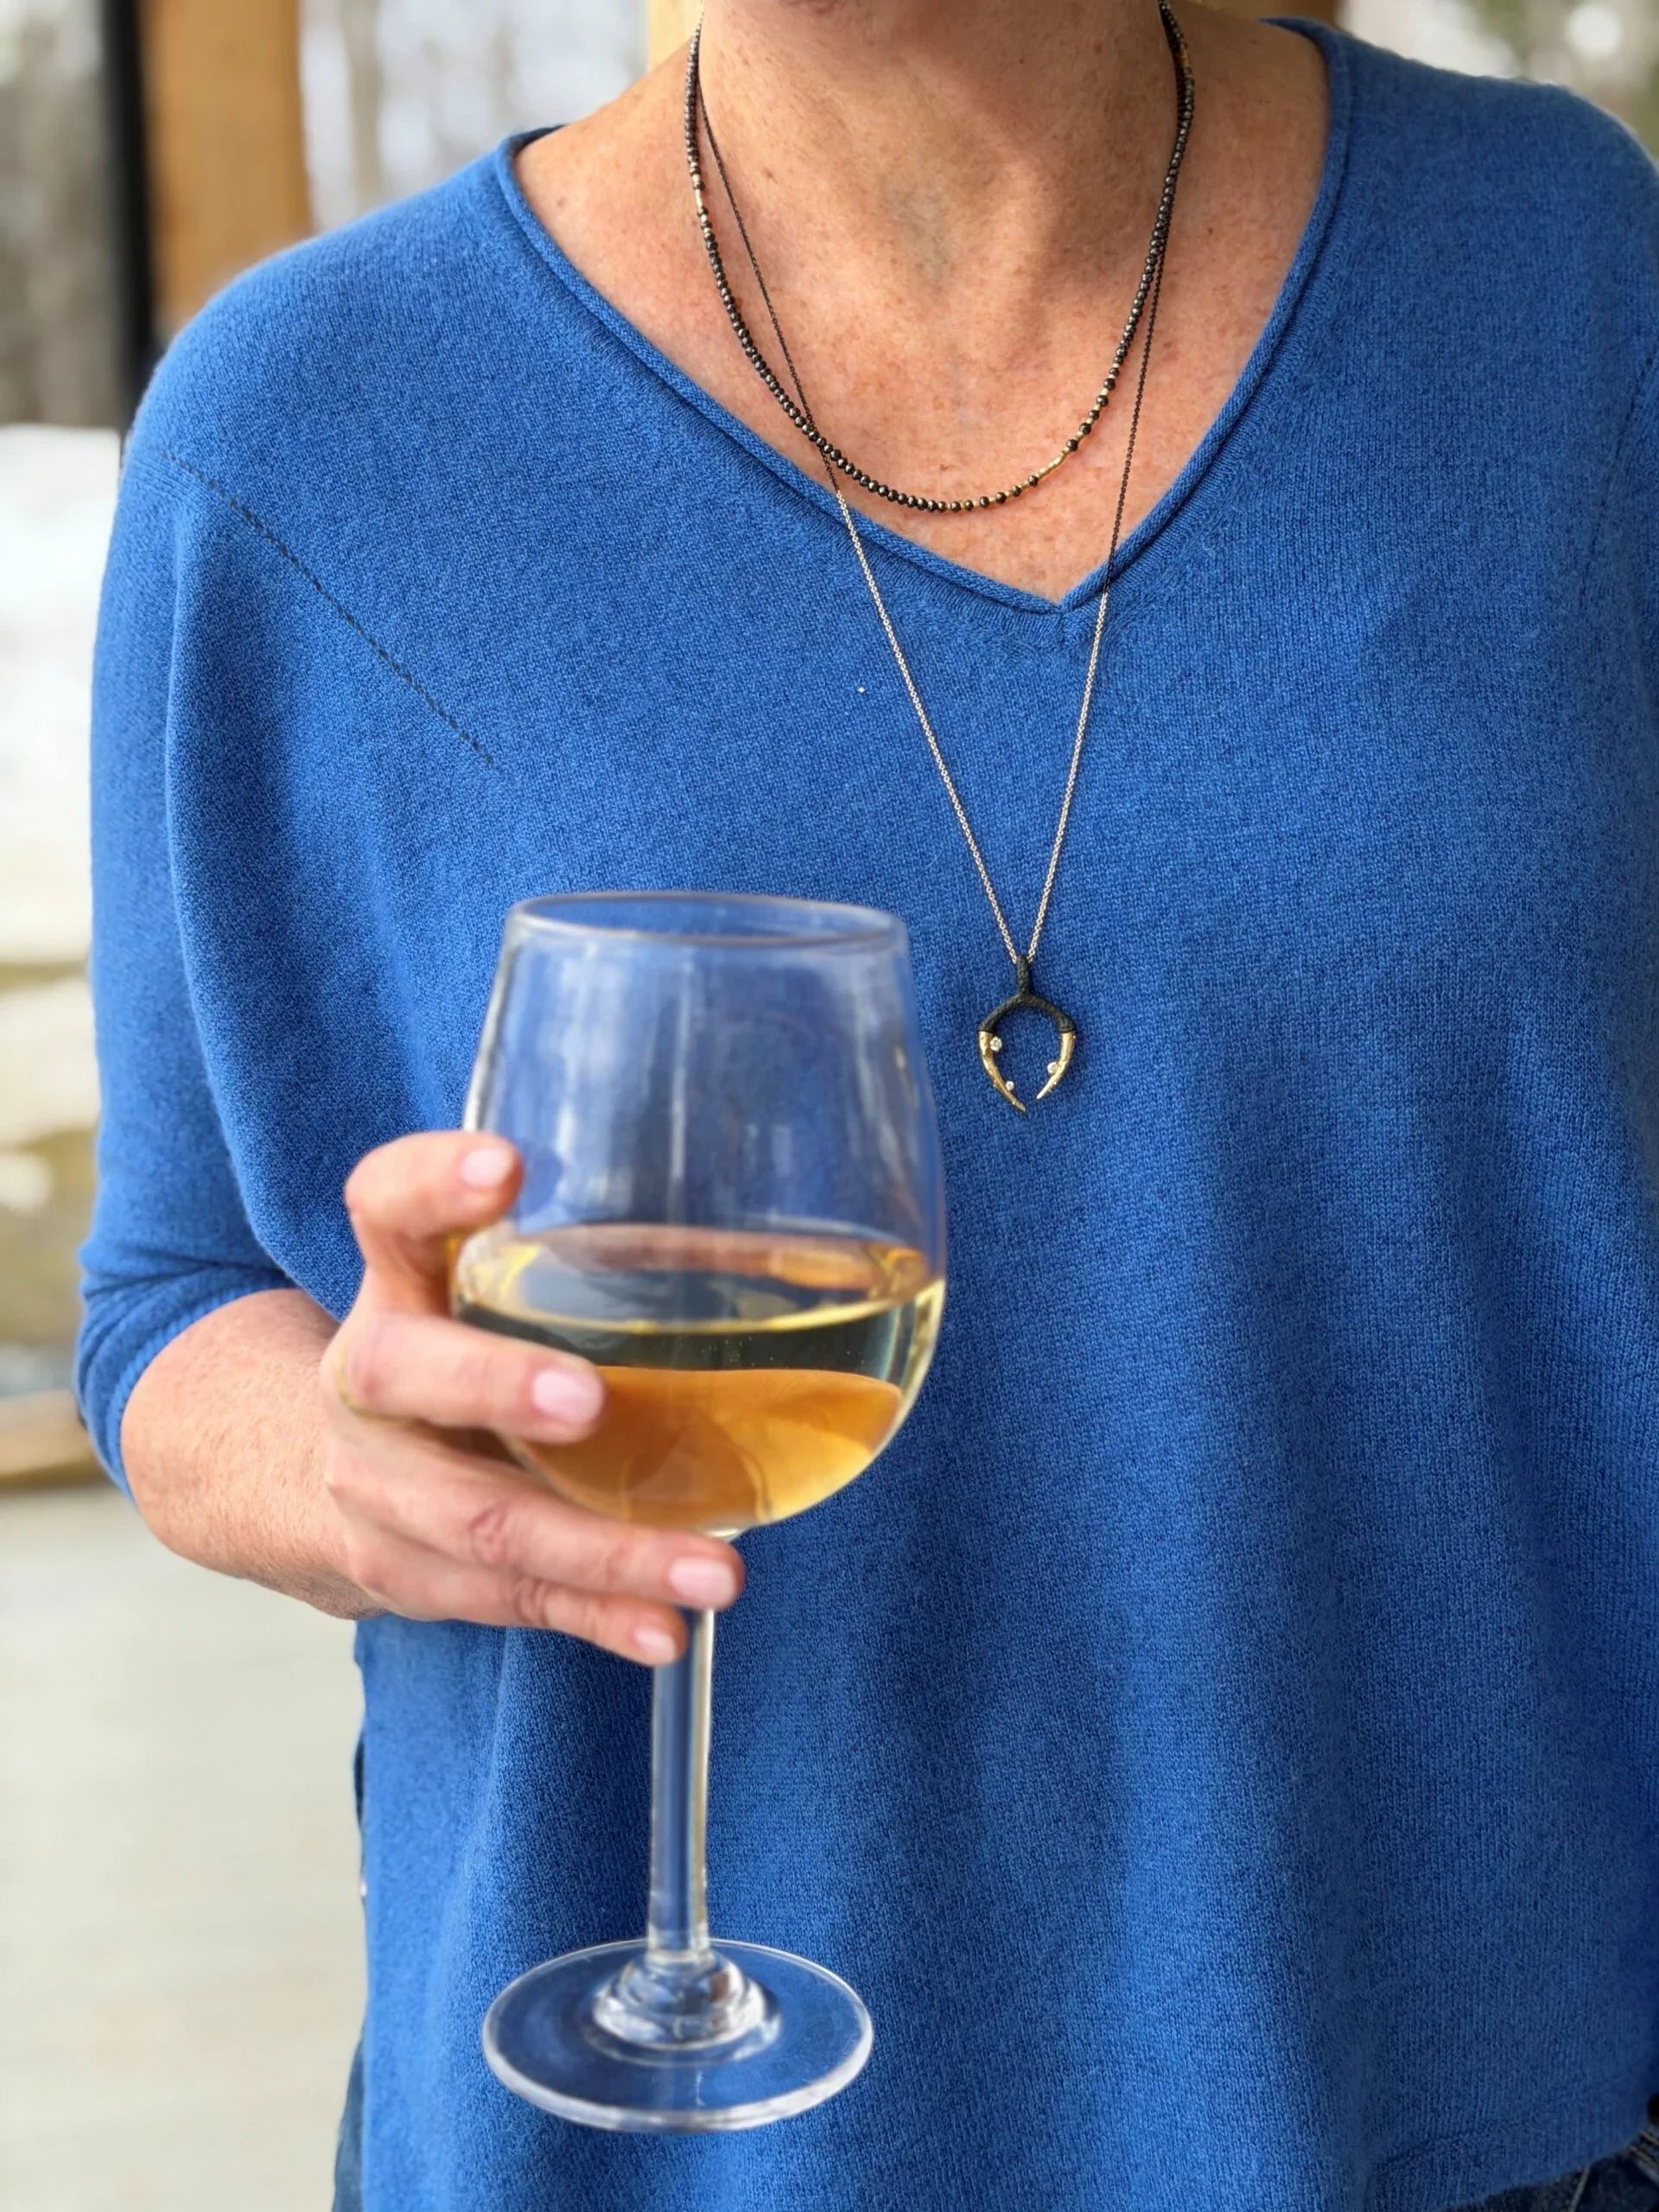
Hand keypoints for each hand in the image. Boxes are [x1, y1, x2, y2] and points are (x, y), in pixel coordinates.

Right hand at [319, 1132, 742, 1663]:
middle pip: (404, 1372)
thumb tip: (776, 1243)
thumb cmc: (442, 1352)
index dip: (432, 1182)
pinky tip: (663, 1626)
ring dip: (601, 1549)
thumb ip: (572, 1256)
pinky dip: (597, 1616)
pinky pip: (511, 1601)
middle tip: (585, 1401)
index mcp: (394, 1282)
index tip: (506, 1165)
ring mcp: (378, 1487)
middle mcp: (369, 1378)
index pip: (386, 1207)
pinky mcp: (411, 1575)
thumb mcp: (470, 1286)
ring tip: (711, 1567)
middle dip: (494, 1385)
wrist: (293, 1475)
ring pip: (479, 1519)